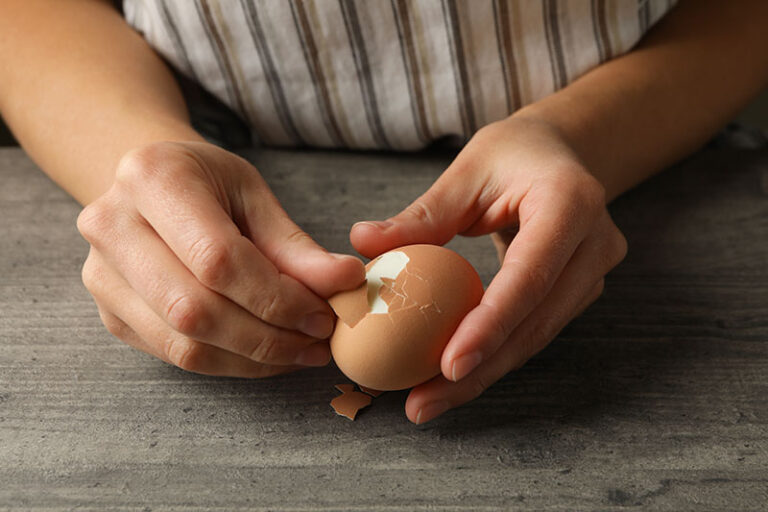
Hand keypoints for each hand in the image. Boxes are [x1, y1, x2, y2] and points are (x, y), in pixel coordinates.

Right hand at [78, 141, 364, 376]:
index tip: (324, 314)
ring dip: (254, 358)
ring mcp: (102, 276)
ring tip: (301, 351)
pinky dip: (231, 363)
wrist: (151, 188)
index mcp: (151, 178)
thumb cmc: (208, 184)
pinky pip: (175, 355)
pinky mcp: (111, 314)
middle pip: (195, 309)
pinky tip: (268, 354)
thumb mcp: (254, 194)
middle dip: (269, 336)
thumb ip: (294, 245)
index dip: (277, 297)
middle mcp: (112, 227)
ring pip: (184, 343)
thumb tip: (344, 283)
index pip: (218, 259)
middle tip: (318, 340)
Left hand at [350, 116, 626, 422]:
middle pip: (536, 322)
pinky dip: (494, 355)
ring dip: (484, 373)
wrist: (563, 154)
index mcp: (570, 203)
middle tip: (424, 403)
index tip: (449, 366)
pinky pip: (534, 329)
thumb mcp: (467, 171)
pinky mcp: (580, 290)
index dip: (490, 325)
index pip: (529, 276)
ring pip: (537, 337)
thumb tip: (362, 241)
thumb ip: (421, 214)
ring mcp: (594, 272)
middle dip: (480, 370)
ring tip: (428, 400)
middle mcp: (595, 244)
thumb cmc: (513, 154)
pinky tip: (454, 376)